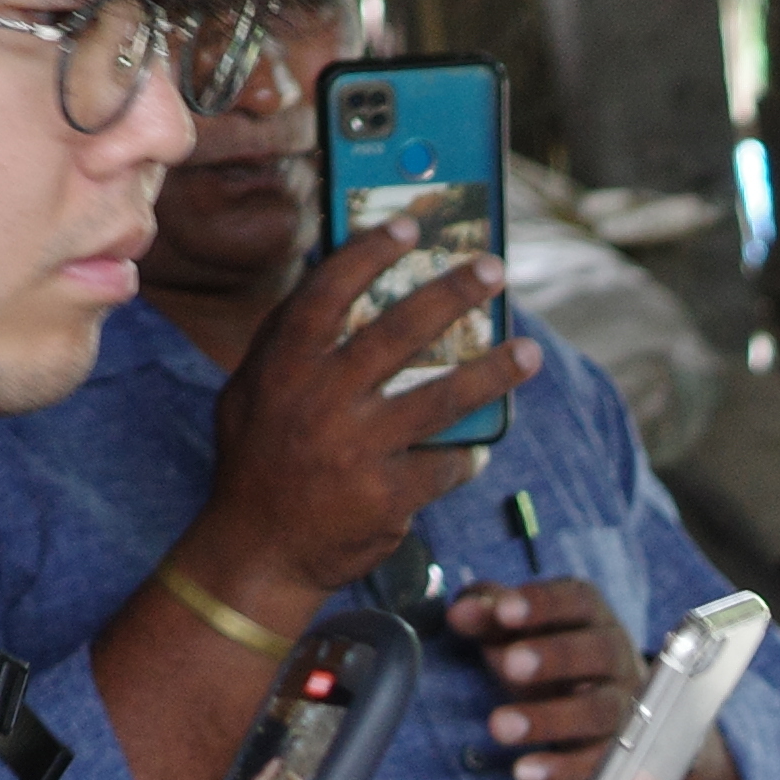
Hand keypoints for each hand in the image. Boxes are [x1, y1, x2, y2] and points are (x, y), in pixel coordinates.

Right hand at [179, 220, 543, 619]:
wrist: (257, 554)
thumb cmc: (258, 461)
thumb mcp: (249, 393)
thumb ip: (286, 343)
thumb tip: (336, 278)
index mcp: (282, 368)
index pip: (328, 292)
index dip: (370, 253)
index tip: (413, 224)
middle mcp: (320, 402)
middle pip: (399, 333)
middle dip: (453, 294)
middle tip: (494, 269)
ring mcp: (356, 450)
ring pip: (442, 399)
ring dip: (493, 373)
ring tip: (530, 353)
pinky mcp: (387, 497)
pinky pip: (446, 465)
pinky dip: (468, 454)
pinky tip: (483, 445)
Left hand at [439, 576, 630, 779]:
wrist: (599, 706)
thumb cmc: (548, 657)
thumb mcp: (518, 630)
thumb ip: (488, 614)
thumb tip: (460, 612)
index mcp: (592, 617)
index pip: (577, 601)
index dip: (543, 604)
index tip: (504, 611)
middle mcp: (617, 658)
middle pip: (598, 652)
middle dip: (555, 657)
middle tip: (510, 665)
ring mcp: (624, 707)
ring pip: (599, 711)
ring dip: (551, 718)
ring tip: (500, 726)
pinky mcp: (619, 753)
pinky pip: (598, 763)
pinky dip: (562, 769)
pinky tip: (524, 772)